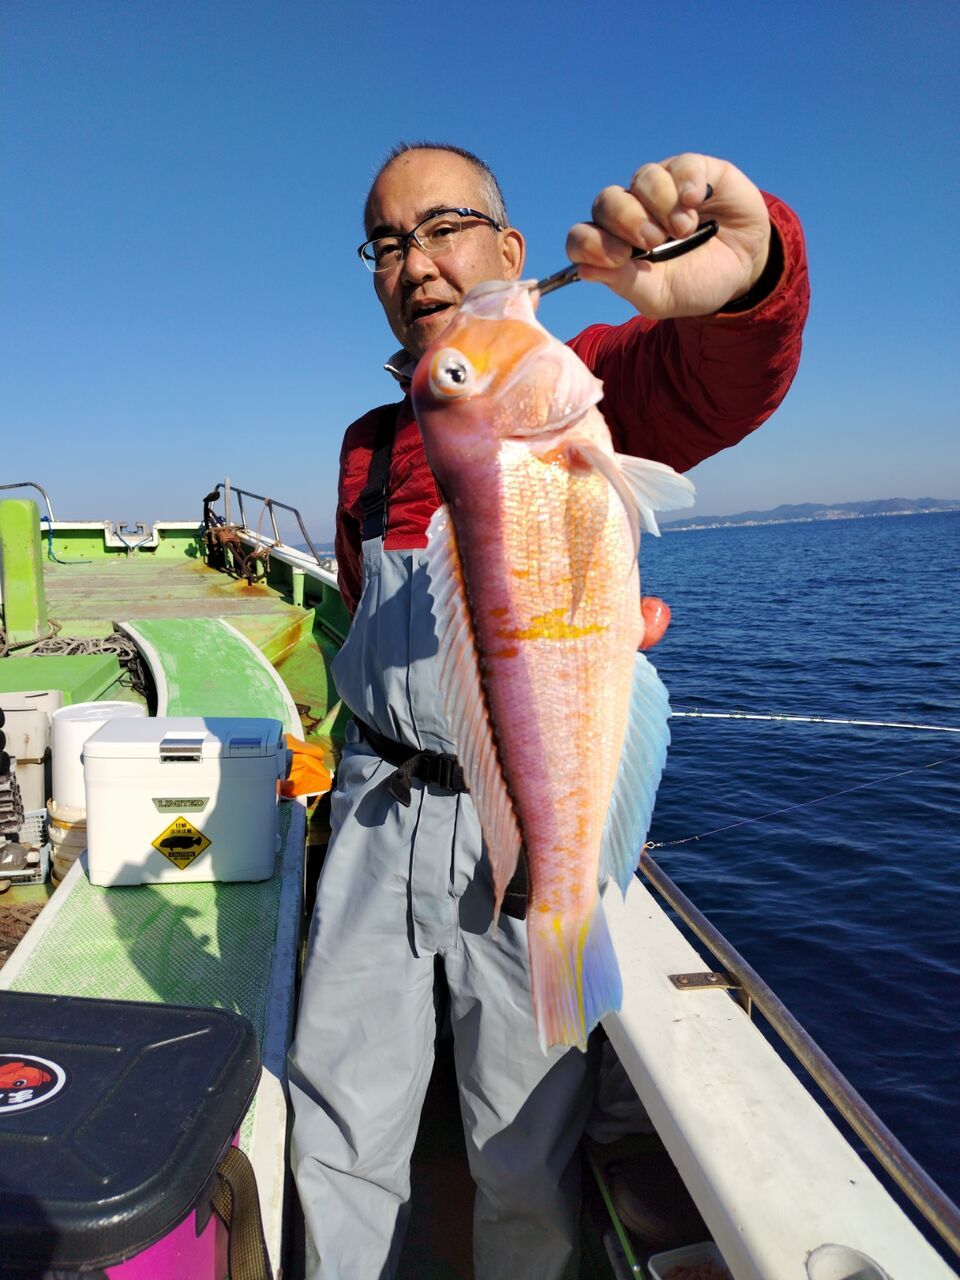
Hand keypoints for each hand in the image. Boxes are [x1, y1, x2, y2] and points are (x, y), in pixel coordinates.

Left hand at [566, 154, 770, 317]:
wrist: (743, 271)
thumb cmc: (694, 283)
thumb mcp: (660, 295)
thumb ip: (624, 283)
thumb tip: (583, 269)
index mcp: (615, 244)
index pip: (582, 236)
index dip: (591, 243)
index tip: (619, 258)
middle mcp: (632, 211)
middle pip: (606, 201)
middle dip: (627, 221)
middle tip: (654, 241)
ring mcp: (661, 188)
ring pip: (643, 178)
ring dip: (662, 206)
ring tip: (685, 230)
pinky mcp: (693, 170)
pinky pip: (680, 165)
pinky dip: (686, 183)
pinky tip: (697, 201)